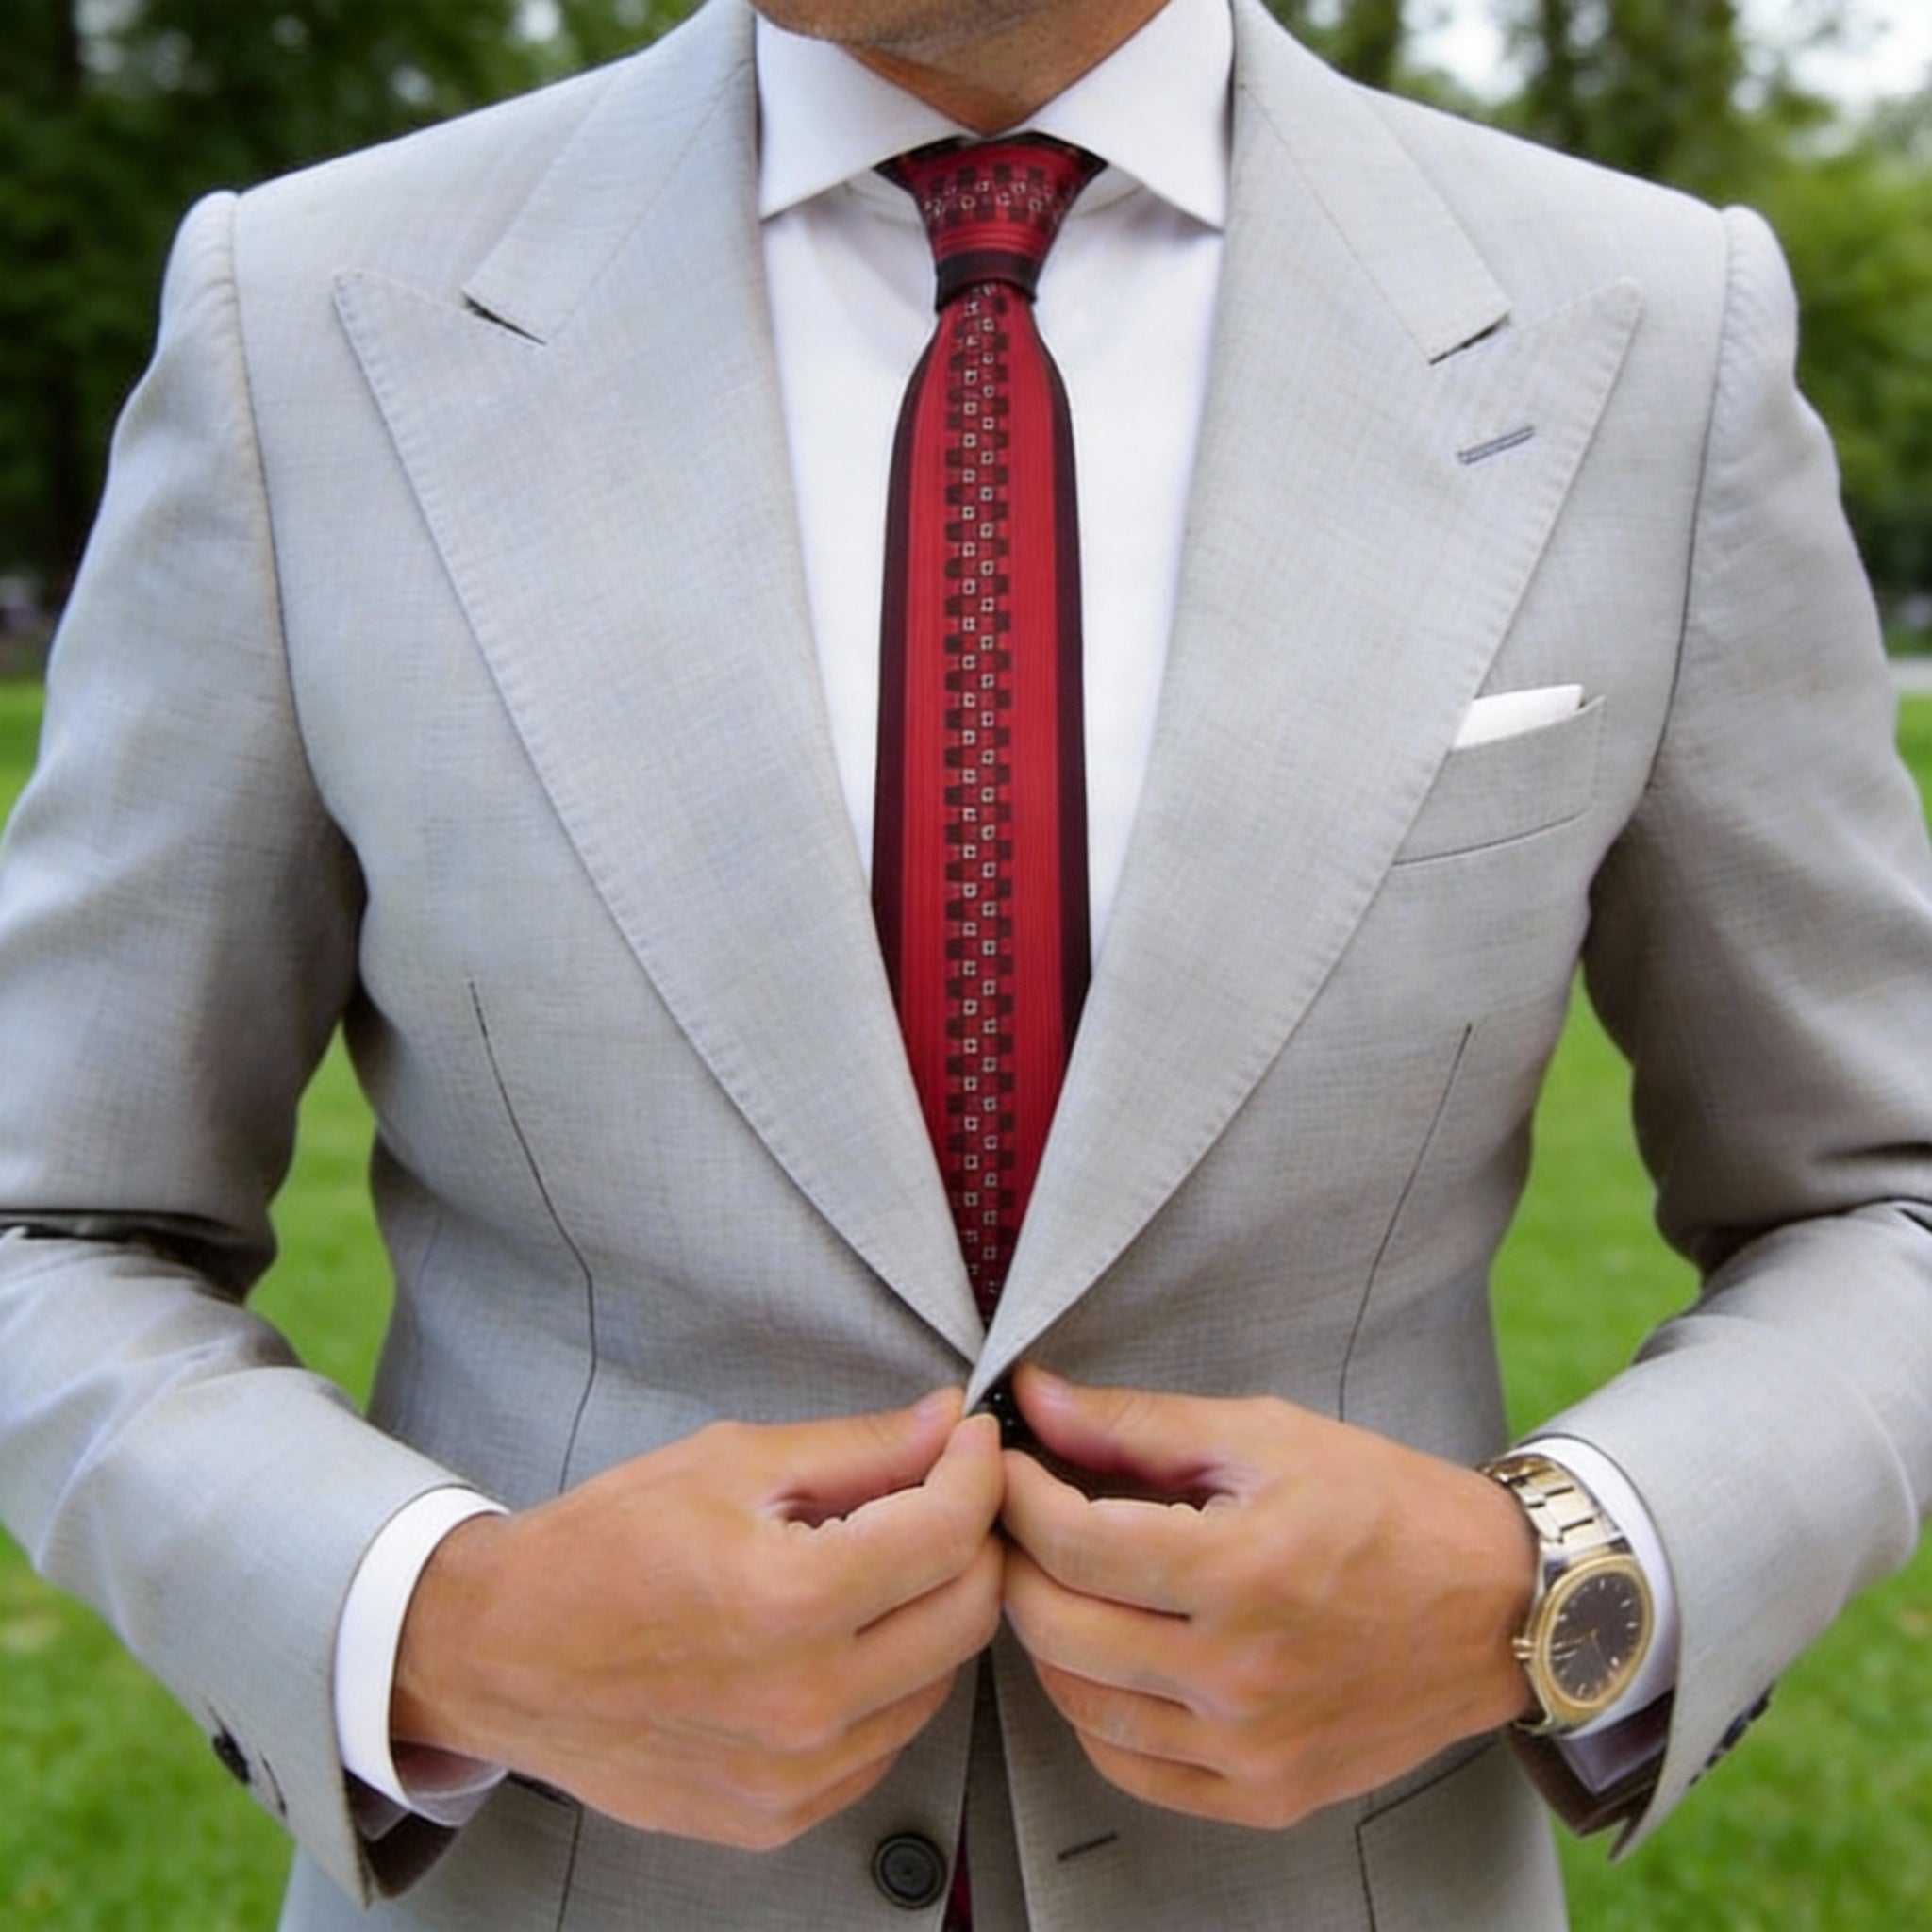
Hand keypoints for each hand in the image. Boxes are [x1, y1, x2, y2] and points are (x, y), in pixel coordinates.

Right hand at [392, 1390, 1003, 1848]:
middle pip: (968, 1613)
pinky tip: (841, 1636)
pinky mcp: (778, 1816)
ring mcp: (794, 1775)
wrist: (502, 1654)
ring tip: (878, 1564)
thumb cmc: (602, 1548)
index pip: (949, 1532)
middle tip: (941, 1495)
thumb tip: (947, 1425)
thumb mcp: (730, 1462)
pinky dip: (888, 1682)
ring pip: (938, 1682)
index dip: (978, 1471)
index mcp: (790, 1601)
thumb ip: (858, 1449)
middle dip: (973, 1539)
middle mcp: (804, 1703)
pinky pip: (885, 1741)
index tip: (972, 1442)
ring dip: (932, 1612)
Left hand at [999, 1366, 1534, 1829]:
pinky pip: (1130, 1769)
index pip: (1071, 1543)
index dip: (1016, 1495)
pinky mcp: (1265, 1794)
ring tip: (1062, 1580)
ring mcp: (1252, 1748)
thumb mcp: (1263, 1436)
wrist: (1497, 1606)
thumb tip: (1035, 1399)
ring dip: (1047, 1636)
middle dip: (1016, 1560)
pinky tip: (1108, 1656)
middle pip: (1057, 1627)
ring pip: (1078, 1704)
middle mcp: (1242, 1675)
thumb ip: (1136, 1423)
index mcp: (1242, 1572)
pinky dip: (1095, 1712)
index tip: (1006, 1465)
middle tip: (1019, 1518)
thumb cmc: (1385, 1507)